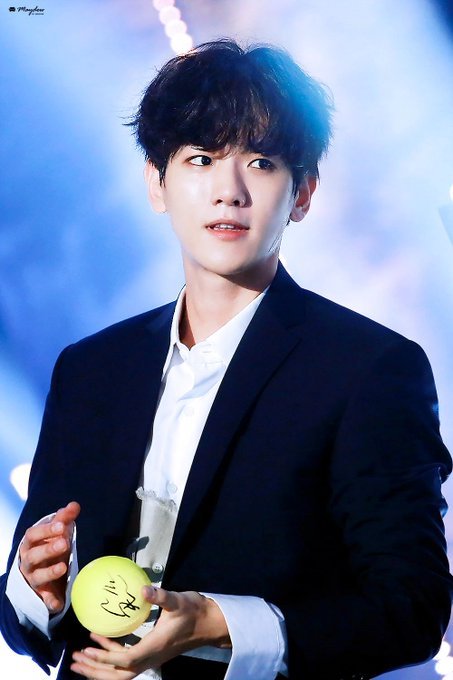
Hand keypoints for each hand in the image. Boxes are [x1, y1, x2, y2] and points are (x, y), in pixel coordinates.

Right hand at [19, 501, 80, 613]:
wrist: (36, 576)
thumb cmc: (47, 548)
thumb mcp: (54, 534)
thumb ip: (64, 519)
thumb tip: (74, 505)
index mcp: (31, 544)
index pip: (33, 535)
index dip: (46, 530)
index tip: (61, 525)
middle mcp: (29, 562)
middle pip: (33, 555)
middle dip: (48, 549)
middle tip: (64, 543)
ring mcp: (33, 579)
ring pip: (37, 576)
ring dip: (50, 572)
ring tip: (64, 567)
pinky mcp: (41, 594)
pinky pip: (44, 600)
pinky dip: (50, 601)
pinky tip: (58, 603)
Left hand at [71, 586, 230, 677]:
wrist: (210, 624)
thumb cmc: (194, 611)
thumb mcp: (177, 600)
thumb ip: (160, 596)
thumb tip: (142, 588)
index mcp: (154, 648)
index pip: (124, 660)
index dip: (105, 656)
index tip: (87, 648)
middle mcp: (151, 658)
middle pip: (118, 675)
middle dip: (95, 670)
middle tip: (75, 659)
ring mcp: (151, 659)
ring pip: (121, 673)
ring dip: (100, 668)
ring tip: (81, 659)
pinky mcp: (152, 654)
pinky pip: (126, 664)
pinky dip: (111, 659)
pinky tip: (102, 644)